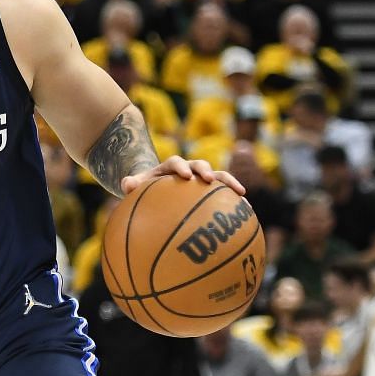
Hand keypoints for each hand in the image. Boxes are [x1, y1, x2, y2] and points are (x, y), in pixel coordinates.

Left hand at [119, 155, 245, 196]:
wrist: (159, 186)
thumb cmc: (147, 188)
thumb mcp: (137, 186)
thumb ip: (131, 184)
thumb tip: (126, 185)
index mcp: (171, 166)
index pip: (176, 162)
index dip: (181, 167)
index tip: (184, 175)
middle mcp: (190, 170)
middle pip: (200, 165)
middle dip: (205, 171)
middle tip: (209, 179)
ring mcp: (203, 179)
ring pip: (219, 177)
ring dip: (230, 183)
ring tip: (241, 193)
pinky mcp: (213, 190)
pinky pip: (226, 194)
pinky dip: (236, 201)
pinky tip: (248, 213)